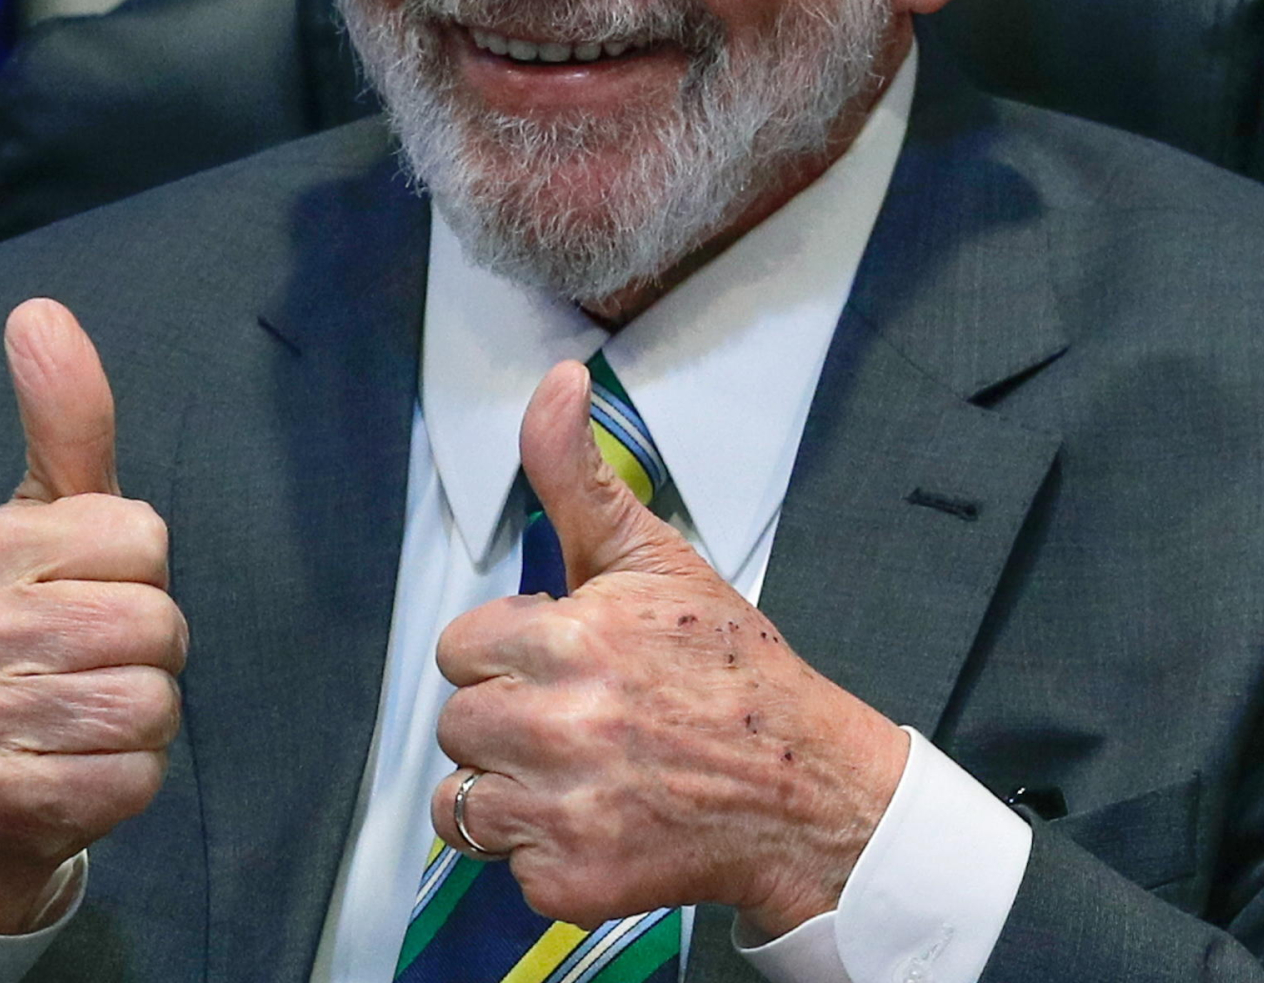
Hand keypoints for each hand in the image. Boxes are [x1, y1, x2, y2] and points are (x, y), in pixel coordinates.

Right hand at [0, 298, 185, 933]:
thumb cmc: (36, 626)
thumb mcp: (51, 517)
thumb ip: (64, 418)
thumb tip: (39, 309)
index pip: (144, 535)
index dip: (144, 568)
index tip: (96, 587)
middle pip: (157, 622)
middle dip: (153, 647)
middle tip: (99, 659)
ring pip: (152, 701)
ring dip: (145, 714)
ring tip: (88, 712)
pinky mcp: (5, 796)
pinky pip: (135, 777)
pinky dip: (129, 777)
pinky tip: (79, 766)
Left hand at [429, 363, 906, 937]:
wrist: (805, 788)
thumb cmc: (730, 673)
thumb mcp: (655, 558)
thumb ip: (579, 476)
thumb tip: (556, 382)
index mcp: (571, 640)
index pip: (461, 648)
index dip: (510, 654)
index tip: (563, 660)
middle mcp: (561, 727)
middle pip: (459, 724)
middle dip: (509, 721)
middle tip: (583, 718)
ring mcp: (565, 811)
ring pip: (462, 804)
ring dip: (512, 792)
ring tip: (582, 773)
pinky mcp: (571, 882)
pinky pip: (508, 866)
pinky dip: (547, 854)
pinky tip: (602, 820)